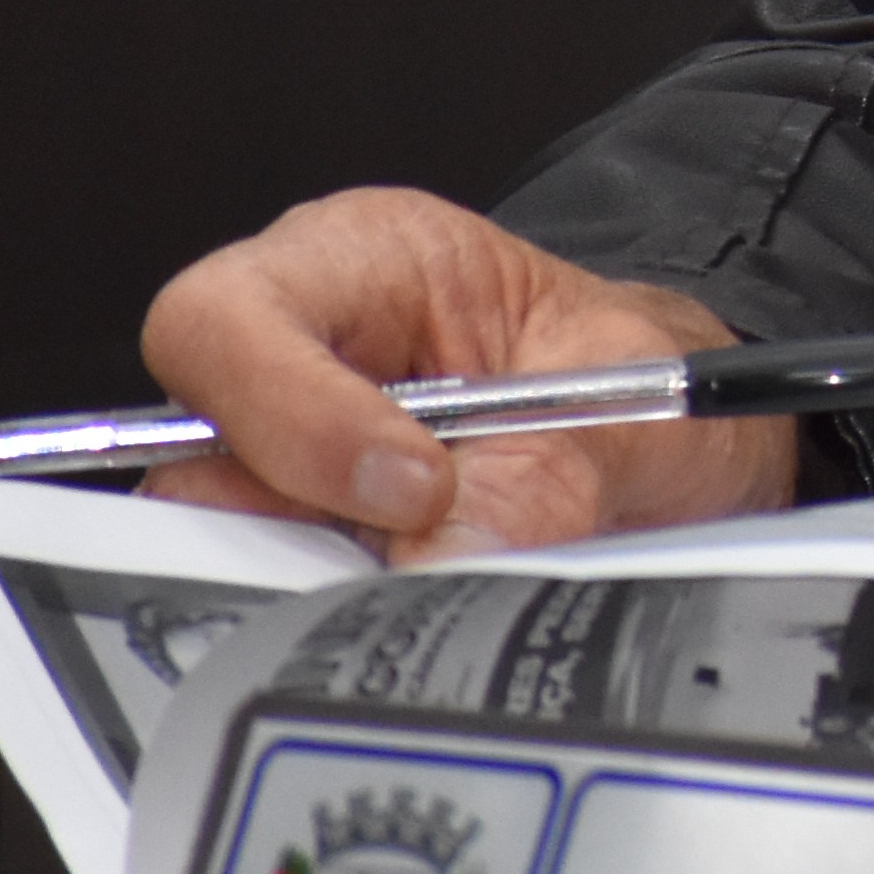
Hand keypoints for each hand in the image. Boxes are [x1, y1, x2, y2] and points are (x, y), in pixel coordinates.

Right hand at [137, 185, 797, 558]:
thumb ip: (548, 472)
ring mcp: (288, 455)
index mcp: (363, 260)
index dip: (289, 413)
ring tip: (437, 578)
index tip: (409, 486)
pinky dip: (341, 612)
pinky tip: (417, 611)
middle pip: (195, 455)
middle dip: (296, 527)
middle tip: (411, 562)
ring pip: (222, 544)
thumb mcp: (633, 395)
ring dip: (324, 579)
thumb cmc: (639, 368)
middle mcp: (299, 350)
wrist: (678, 422)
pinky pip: (276, 591)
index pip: (228, 320)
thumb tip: (442, 553)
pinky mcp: (306, 541)